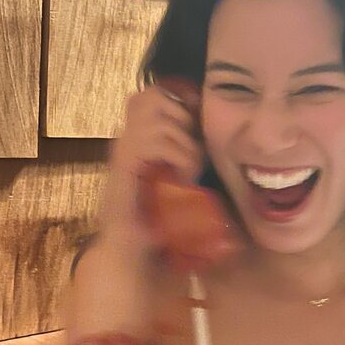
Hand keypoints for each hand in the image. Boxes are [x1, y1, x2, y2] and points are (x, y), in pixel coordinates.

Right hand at [99, 82, 205, 253]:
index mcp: (137, 137)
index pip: (153, 92)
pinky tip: (184, 179)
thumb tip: (221, 140)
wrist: (127, 251)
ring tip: (191, 170)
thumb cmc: (155, 220)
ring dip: (185, 144)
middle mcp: (125, 138)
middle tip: (192, 148)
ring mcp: (122, 151)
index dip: (179, 98)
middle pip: (152, 95)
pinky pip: (158, 143)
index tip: (198, 120)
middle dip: (181, 117)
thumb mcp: (177, 178)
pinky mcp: (123, 166)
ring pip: (160, 119)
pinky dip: (180, 158)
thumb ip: (188, 154)